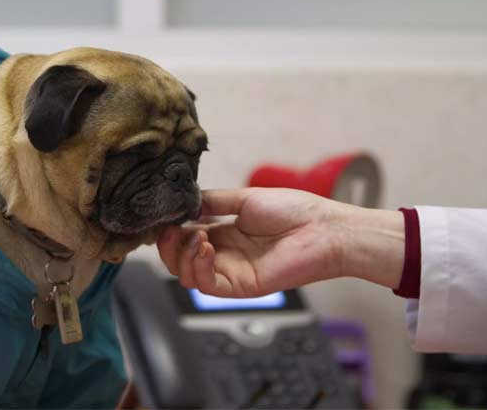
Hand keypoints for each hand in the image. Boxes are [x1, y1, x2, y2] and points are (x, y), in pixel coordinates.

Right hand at [157, 188, 404, 297]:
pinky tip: (206, 247)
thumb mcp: (244, 198)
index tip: (163, 218)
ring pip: (188, 275)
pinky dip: (199, 266)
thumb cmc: (293, 211)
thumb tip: (185, 202)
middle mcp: (224, 255)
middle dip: (169, 246)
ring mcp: (231, 272)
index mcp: (224, 234)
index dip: (170, 231)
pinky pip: (207, 285)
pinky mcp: (240, 286)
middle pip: (180, 260)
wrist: (323, 229)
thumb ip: (212, 201)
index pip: (184, 239)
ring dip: (183, 255)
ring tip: (195, 237)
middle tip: (171, 231)